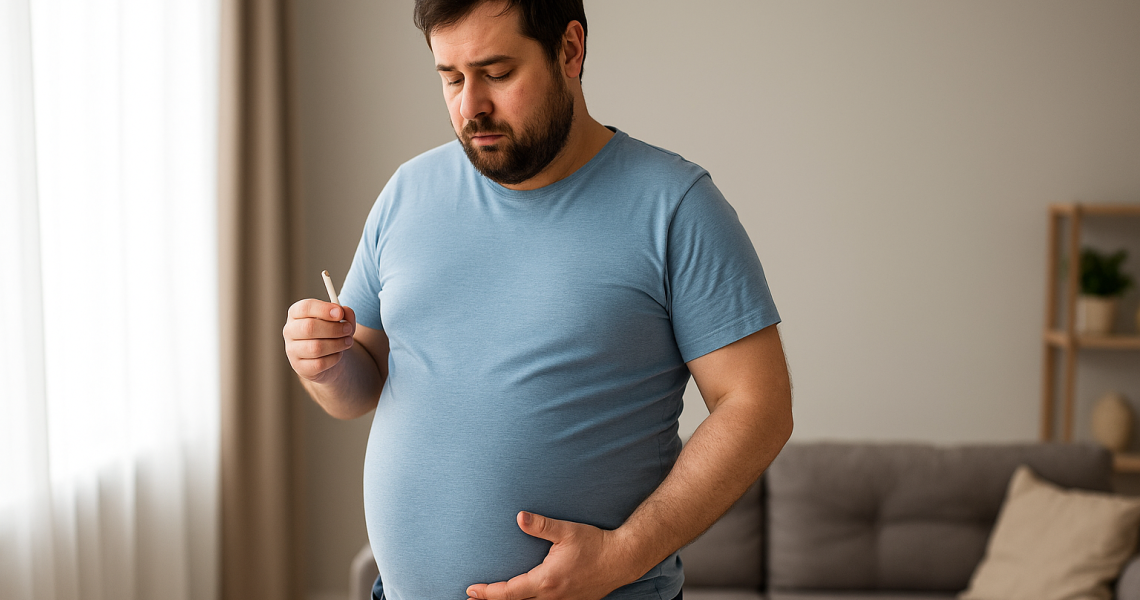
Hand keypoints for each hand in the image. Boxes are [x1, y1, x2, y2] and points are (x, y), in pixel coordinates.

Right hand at [282, 299, 356, 383]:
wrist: (327, 357)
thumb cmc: (330, 333)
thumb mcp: (339, 320)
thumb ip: (344, 313)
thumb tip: (345, 311)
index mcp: (296, 314)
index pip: (305, 308)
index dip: (323, 309)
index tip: (340, 313)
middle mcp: (290, 331)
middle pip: (309, 327)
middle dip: (333, 328)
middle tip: (348, 329)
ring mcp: (292, 350)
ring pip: (315, 348)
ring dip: (337, 344)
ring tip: (347, 342)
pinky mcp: (300, 367)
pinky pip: (319, 363)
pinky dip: (334, 358)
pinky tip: (338, 354)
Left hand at [466, 512, 638, 599]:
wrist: (622, 559)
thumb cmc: (594, 544)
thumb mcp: (567, 531)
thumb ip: (541, 525)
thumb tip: (519, 517)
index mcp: (547, 580)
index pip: (509, 592)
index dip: (488, 593)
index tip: (472, 589)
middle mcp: (552, 596)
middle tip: (473, 597)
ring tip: (495, 598)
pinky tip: (526, 597)